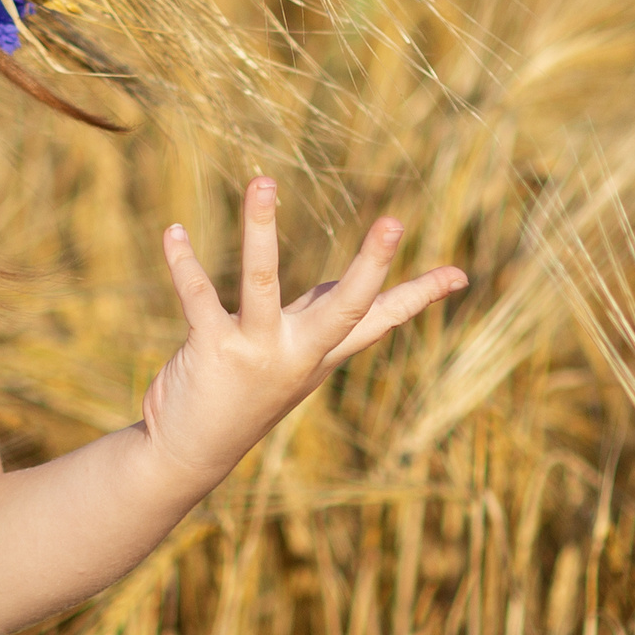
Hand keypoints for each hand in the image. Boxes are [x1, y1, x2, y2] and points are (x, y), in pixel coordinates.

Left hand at [139, 177, 467, 485]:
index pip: (379, 320)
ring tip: (263, 181)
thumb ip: (318, 322)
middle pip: (346, 306)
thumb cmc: (240, 397)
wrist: (190, 453)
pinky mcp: (214, 350)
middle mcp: (297, 352)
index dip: (420, 296)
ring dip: (260, 227)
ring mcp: (256, 351)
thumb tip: (355, 284)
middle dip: (371, 264)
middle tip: (396, 222)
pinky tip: (173, 232)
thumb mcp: (289, 361)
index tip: (461, 274)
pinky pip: (198, 297)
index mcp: (319, 352)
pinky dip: (183, 262)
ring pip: (261, 280)